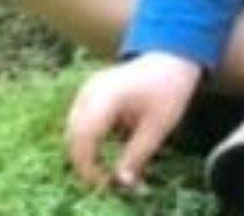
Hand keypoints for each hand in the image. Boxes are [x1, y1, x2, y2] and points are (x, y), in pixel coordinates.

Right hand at [63, 51, 201, 189]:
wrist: (172, 59)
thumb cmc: (169, 89)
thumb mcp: (159, 126)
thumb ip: (138, 154)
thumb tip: (122, 183)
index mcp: (108, 95)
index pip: (84, 136)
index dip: (87, 165)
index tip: (103, 182)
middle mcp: (91, 90)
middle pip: (73, 135)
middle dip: (84, 161)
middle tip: (104, 179)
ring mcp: (86, 88)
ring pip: (72, 128)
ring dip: (84, 150)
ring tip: (105, 165)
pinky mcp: (87, 90)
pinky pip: (77, 119)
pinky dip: (85, 137)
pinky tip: (106, 144)